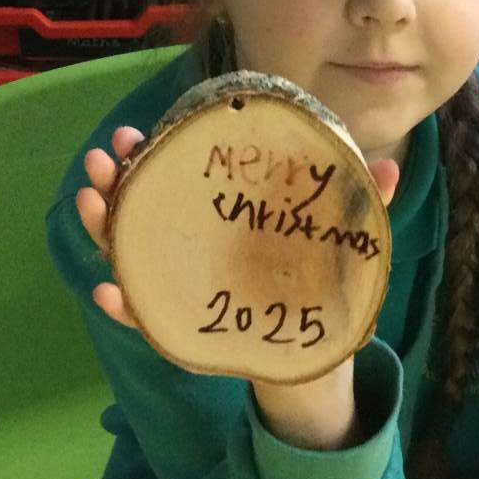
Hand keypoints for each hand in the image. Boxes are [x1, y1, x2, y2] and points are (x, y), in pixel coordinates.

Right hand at [76, 127, 401, 354]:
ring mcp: (181, 284)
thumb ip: (358, 204)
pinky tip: (110, 294)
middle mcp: (190, 244)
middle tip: (103, 160)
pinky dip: (124, 306)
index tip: (134, 134)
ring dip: (103, 228)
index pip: (175, 176)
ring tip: (90, 203)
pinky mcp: (184, 327)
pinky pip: (145, 317)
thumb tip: (389, 168)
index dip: (147, 153)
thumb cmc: (319, 277)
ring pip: (130, 253)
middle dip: (113, 181)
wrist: (316, 344)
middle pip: (141, 208)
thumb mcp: (339, 238)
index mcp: (221, 215)